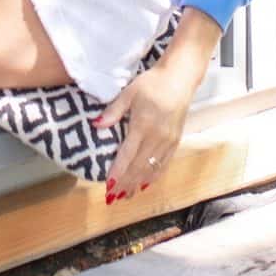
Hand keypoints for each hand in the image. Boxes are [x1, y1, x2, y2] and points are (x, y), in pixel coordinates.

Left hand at [95, 56, 199, 202]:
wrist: (180, 78)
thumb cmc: (152, 83)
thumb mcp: (129, 92)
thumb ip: (113, 111)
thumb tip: (96, 124)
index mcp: (143, 125)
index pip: (127, 155)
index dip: (118, 173)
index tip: (109, 187)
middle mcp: (157, 137)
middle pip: (138, 166)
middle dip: (126, 184)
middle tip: (113, 198)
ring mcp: (168, 141)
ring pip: (151, 169)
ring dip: (138, 184)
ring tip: (126, 196)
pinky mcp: (176, 141)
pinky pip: (163, 164)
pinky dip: (153, 177)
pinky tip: (145, 184)